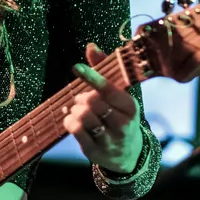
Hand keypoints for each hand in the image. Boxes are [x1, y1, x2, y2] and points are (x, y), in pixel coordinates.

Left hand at [63, 43, 143, 173]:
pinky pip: (75, 131)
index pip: (109, 89)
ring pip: (83, 116)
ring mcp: (109, 140)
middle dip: (82, 97)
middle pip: (92, 102)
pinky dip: (69, 122)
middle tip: (82, 99)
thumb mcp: (118, 96)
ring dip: (75, 110)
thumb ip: (104, 69)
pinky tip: (72, 120)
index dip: (91, 76)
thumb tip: (90, 46)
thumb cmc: (119, 116)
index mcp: (130, 107)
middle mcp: (123, 125)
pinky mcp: (95, 152)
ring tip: (78, 110)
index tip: (77, 67)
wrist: (128, 153)